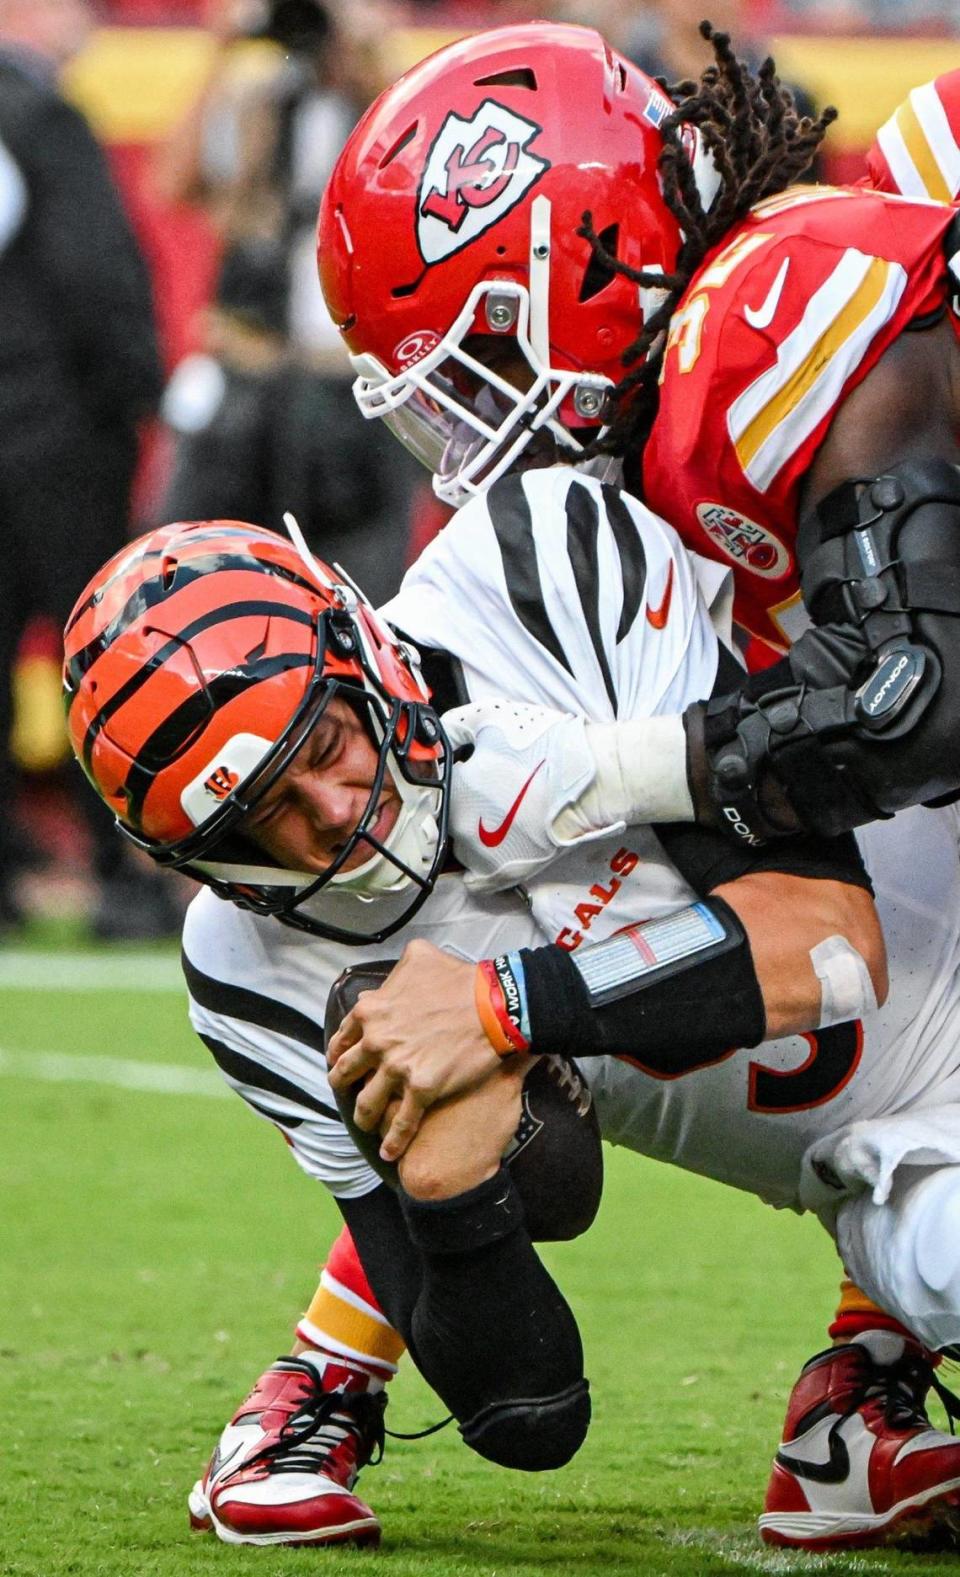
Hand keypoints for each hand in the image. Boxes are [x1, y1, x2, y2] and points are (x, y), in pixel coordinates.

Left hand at [326, 940, 503, 1160]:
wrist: (494, 1005)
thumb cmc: (460, 979)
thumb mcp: (420, 957)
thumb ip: (397, 971)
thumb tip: (388, 980)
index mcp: (371, 1011)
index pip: (343, 1038)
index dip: (340, 1053)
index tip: (342, 1061)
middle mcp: (377, 1041)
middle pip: (346, 1073)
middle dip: (343, 1086)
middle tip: (350, 1093)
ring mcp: (397, 1068)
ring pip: (367, 1103)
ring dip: (364, 1117)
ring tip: (367, 1126)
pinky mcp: (422, 1090)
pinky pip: (401, 1122)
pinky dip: (393, 1141)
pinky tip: (389, 1153)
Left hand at [444, 699, 617, 891]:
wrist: (590, 781)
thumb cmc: (544, 746)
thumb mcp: (492, 716)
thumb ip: (454, 724)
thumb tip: (437, 734)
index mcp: (455, 787)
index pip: (442, 781)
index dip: (461, 771)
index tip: (481, 767)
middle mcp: (459, 825)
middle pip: (450, 814)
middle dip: (468, 802)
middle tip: (498, 790)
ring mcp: (479, 855)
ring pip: (461, 845)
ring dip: (474, 833)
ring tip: (504, 817)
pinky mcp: (501, 875)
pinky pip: (474, 881)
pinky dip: (480, 869)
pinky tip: (494, 852)